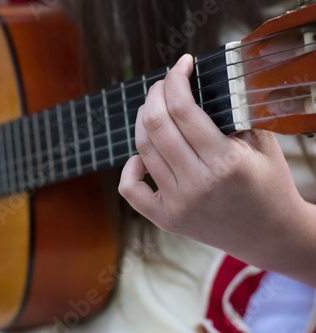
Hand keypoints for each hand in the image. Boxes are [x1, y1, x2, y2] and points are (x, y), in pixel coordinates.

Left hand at [118, 54, 308, 267]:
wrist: (270, 234)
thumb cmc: (269, 184)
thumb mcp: (263, 144)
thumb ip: (235, 114)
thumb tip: (200, 85)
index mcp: (225, 163)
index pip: (183, 109)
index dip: (176, 78)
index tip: (182, 64)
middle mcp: (196, 184)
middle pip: (155, 124)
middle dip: (156, 93)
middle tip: (165, 84)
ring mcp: (177, 204)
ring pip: (142, 149)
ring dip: (144, 120)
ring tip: (155, 108)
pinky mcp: (166, 219)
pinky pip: (130, 188)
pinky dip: (130, 166)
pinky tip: (143, 156)